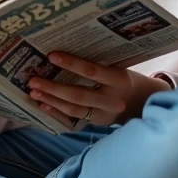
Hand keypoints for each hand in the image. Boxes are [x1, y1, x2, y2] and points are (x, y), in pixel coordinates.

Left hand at [27, 52, 170, 126]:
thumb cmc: (126, 79)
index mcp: (119, 80)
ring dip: (51, 101)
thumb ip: (98, 64)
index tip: (51, 56)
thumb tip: (65, 54)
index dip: (71, 64)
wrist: (144, 102)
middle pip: (78, 95)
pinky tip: (43, 106)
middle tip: (33, 80)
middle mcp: (112, 100)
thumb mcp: (119, 68)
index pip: (92, 71)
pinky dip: (57, 112)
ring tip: (34, 93)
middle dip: (53, 88)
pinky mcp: (98, 123)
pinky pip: (74, 118)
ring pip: (74, 109)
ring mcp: (105, 114)